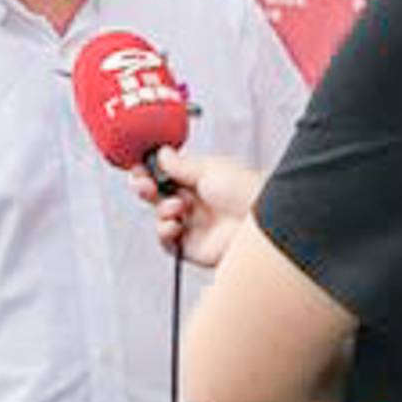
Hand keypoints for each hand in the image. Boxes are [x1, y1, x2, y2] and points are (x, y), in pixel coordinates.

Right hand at [135, 151, 266, 267]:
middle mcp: (195, 203)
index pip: (166, 174)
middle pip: (158, 196)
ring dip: (161, 210)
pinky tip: (174, 225)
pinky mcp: (193, 248)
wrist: (262, 222)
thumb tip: (162, 154)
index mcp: (199, 180)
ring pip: (160, 218)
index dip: (150, 171)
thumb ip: (181, 165)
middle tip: (144, 185)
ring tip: (177, 207)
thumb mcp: (209, 168)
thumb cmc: (246, 190)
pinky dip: (164, 232)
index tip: (139, 167)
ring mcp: (194, 225)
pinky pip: (167, 242)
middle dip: (145, 188)